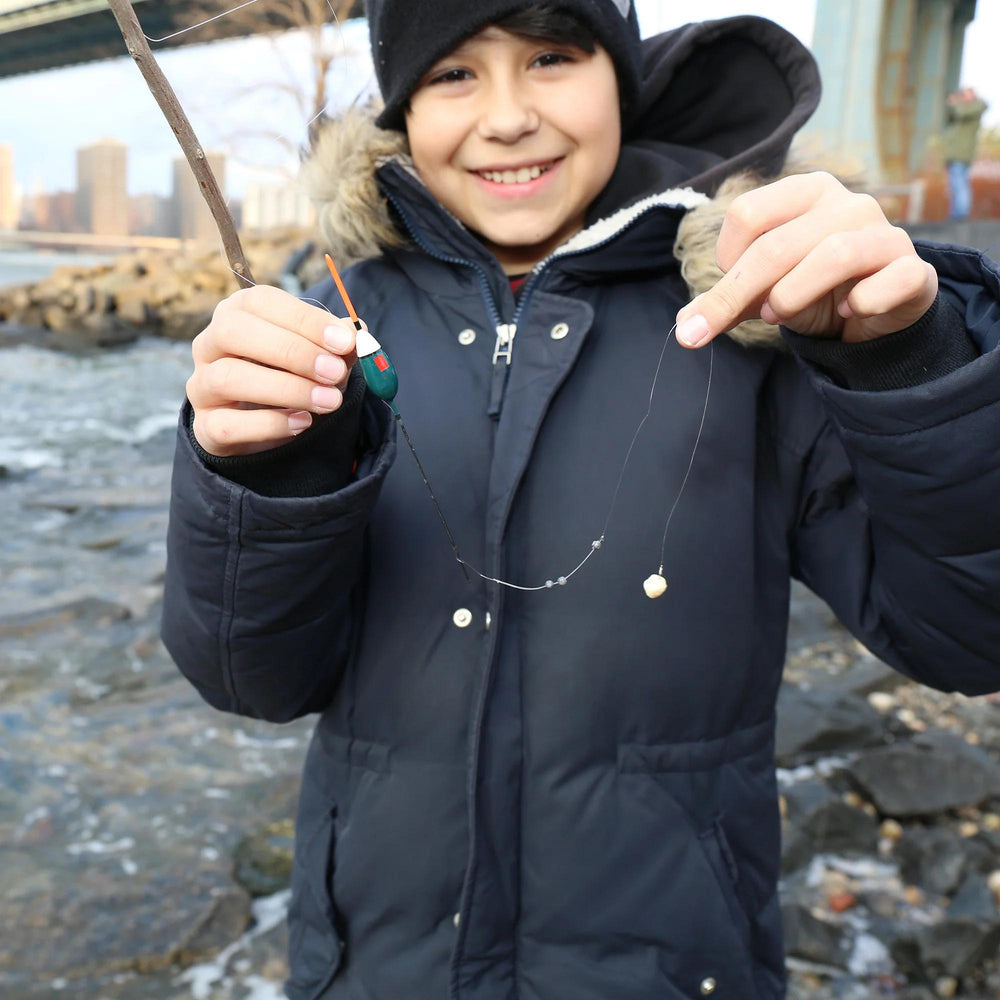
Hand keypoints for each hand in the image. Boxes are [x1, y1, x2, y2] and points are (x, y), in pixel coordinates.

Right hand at [187, 284, 357, 455]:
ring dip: (286, 389)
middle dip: (291, 351)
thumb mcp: (321, 358)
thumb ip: (338, 346)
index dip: (304, 319)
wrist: (271, 428)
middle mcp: (210, 345)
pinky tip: (303, 423)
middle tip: (334, 372)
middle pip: (233, 331)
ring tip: (329, 401)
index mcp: (237, 314)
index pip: (260, 301)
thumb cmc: (295, 378)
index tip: (344, 341)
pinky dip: (270, 425)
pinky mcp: (206, 426)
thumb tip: (357, 334)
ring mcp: (202, 386)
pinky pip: (226, 424)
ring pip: (227, 377)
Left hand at [675, 172, 937, 348]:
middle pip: (778, 244)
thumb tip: (685, 329)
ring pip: (834, 255)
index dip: (729, 258)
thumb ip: (725, 303)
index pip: (746, 213)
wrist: (871, 313)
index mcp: (804, 191)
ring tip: (782, 314)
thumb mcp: (761, 292)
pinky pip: (889, 282)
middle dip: (745, 291)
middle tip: (749, 317)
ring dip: (794, 295)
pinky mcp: (913, 269)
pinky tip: (849, 313)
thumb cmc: (811, 290)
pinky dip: (862, 304)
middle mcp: (847, 202)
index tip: (737, 284)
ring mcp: (885, 233)